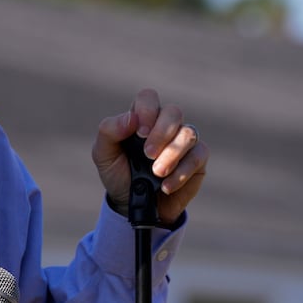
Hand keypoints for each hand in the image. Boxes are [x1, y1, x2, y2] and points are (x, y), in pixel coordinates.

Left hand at [91, 88, 208, 225]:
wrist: (131, 204)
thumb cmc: (117, 172)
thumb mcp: (103, 153)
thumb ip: (109, 130)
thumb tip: (131, 118)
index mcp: (140, 117)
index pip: (148, 97)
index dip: (147, 110)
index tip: (140, 133)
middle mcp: (164, 124)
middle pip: (173, 112)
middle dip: (161, 133)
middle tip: (147, 154)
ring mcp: (182, 141)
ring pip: (189, 133)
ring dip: (172, 153)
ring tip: (157, 172)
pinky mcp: (197, 160)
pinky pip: (199, 155)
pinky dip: (182, 172)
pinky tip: (166, 185)